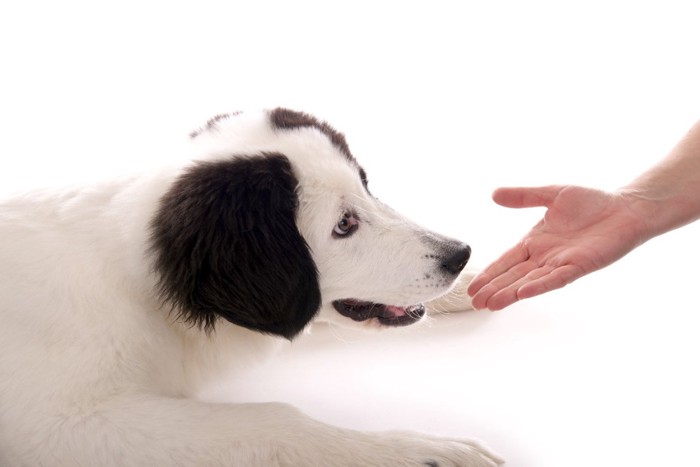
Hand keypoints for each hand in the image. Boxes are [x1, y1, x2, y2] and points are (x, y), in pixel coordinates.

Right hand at [467, 185, 647, 309]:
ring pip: (529, 281)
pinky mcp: (579, 266)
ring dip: (510, 293)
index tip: (472, 287)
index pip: (506, 261)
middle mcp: (544, 256)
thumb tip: (494, 194)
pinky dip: (539, 286)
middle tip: (475, 303)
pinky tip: (522, 294)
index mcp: (535, 242)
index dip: (489, 274)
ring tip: (491, 305)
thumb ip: (524, 196)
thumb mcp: (551, 194)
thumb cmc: (592, 202)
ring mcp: (561, 263)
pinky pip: (555, 278)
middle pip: (513, 276)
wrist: (625, 208)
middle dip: (494, 289)